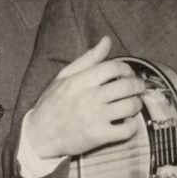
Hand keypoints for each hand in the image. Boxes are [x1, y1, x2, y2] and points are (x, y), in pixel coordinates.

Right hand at [24, 37, 145, 158]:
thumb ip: (88, 59)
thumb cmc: (52, 104)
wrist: (39, 136)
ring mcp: (95, 118)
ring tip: (132, 105)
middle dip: (138, 86)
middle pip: (127, 86)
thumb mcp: (65, 76)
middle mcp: (89, 98)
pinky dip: (132, 126)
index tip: (127, 74)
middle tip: (138, 89)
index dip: (126, 69)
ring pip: (130, 106)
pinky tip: (126, 122)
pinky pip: (127, 130)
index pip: (113, 67)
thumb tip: (107, 40)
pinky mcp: (98, 136)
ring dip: (136, 104)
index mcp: (80, 80)